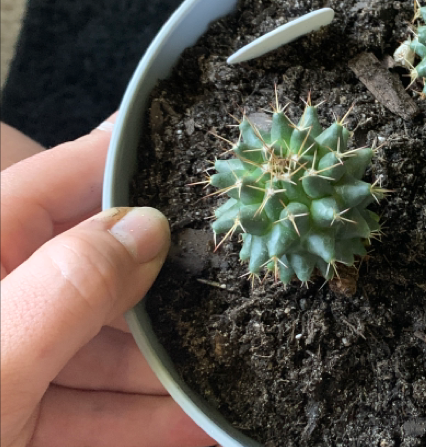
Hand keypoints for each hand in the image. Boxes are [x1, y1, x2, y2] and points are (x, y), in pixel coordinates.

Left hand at [0, 118, 213, 446]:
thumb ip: (67, 286)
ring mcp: (8, 357)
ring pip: (104, 342)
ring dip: (169, 363)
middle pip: (103, 263)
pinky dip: (142, 418)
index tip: (214, 160)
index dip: (145, 162)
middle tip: (246, 285)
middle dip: (175, 282)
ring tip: (235, 369)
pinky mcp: (16, 417)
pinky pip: (90, 406)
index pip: (72, 176)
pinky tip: (197, 425)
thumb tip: (149, 225)